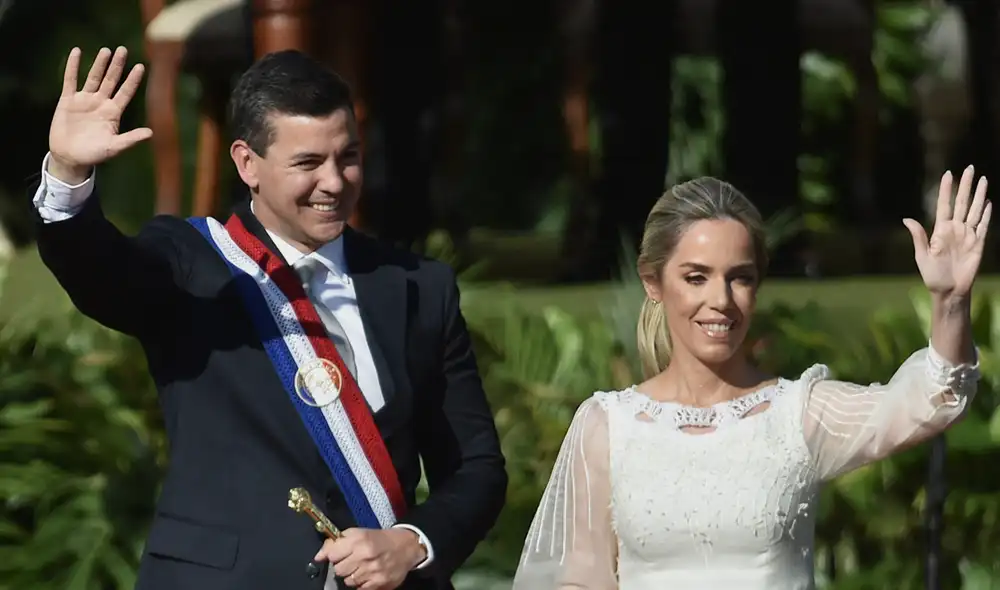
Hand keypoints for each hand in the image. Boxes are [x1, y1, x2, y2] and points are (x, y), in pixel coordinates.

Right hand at [48, 46, 150, 182]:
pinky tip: (76, 52)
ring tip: (107, 50)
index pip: (126, 92)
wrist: (70, 157)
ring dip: (99, 64)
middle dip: (117, 66)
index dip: (132, 80)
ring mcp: (84, 100)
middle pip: (111, 80)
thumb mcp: (114, 147)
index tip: (141, 66)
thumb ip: (130, 139)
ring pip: (93, 77)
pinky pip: (70, 80)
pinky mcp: (68, 101)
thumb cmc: (94, 154)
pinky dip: (73, 66)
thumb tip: (151, 133)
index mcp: (113, 113)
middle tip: (123, 50)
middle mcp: (101, 103)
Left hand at [315, 528, 424, 588]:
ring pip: (348, 581)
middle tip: (353, 561)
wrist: (407, 547)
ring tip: (362, 568)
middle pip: (338, 570)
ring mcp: (372, 571)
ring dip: (352, 576)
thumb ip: (337, 542)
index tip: (340, 554)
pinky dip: (361, 584)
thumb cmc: (380, 539)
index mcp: (359, 539)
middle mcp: (365, 555)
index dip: (334, 555)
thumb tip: (318, 557)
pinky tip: (368, 575)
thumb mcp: (359, 533)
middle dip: (343, 566)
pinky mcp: (379, 583)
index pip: (332, 554)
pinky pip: (359, 589)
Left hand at [903, 165, 991, 300]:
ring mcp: (968, 235)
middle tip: (969, 168)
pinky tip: (988, 201)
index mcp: (940, 230)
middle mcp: (955, 229)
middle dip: (965, 185)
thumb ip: (918, 236)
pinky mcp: (978, 244)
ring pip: (975, 210)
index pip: (944, 204)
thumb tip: (906, 219)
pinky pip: (983, 225)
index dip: (946, 189)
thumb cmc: (932, 276)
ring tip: (982, 179)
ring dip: (979, 195)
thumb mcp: (922, 255)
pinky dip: (986, 214)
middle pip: (962, 202)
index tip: (948, 173)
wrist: (949, 291)